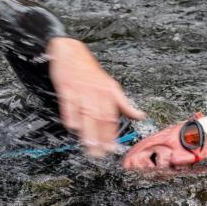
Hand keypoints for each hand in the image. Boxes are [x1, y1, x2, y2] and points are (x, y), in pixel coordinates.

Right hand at [46, 37, 145, 156]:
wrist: (70, 52)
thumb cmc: (90, 72)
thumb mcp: (111, 86)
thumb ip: (124, 104)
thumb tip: (140, 116)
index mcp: (109, 92)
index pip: (112, 117)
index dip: (113, 134)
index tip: (112, 149)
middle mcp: (96, 92)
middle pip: (100, 118)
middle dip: (100, 138)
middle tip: (100, 154)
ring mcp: (81, 90)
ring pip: (86, 114)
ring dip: (87, 131)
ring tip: (88, 147)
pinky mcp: (66, 88)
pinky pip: (68, 104)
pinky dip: (70, 115)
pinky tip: (72, 127)